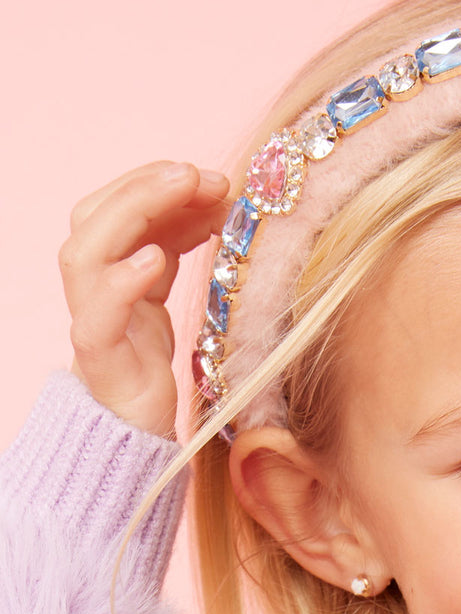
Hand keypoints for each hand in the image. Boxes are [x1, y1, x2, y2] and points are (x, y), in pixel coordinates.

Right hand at [60, 161, 230, 437]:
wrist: (140, 441)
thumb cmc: (161, 369)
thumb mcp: (178, 297)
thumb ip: (185, 252)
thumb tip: (224, 198)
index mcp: (114, 275)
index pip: (118, 210)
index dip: (157, 185)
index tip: (211, 177)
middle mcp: (95, 293)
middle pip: (93, 219)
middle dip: (144, 186)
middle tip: (197, 172)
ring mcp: (93, 325)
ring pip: (83, 255)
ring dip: (132, 212)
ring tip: (180, 189)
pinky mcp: (102, 362)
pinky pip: (97, 316)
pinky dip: (120, 282)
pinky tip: (152, 259)